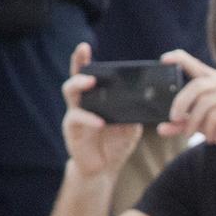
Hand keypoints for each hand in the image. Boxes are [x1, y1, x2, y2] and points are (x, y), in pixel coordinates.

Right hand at [61, 43, 144, 177]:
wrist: (104, 169)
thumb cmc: (115, 145)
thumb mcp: (130, 128)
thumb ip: (134, 114)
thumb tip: (145, 100)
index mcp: (96, 99)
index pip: (89, 75)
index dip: (84, 60)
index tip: (85, 46)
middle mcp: (82, 102)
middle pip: (75, 77)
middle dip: (78, 64)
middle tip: (85, 54)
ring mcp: (75, 114)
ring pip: (70, 92)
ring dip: (80, 84)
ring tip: (91, 82)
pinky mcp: (71, 129)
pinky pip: (77, 119)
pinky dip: (89, 119)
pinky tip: (100, 122)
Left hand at [159, 48, 215, 154]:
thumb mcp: (203, 126)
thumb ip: (183, 124)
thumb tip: (161, 128)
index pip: (195, 63)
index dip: (178, 58)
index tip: (163, 60)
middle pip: (195, 86)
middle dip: (180, 103)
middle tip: (173, 119)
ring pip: (203, 103)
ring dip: (193, 122)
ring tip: (191, 134)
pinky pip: (214, 115)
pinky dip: (208, 129)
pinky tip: (210, 138)